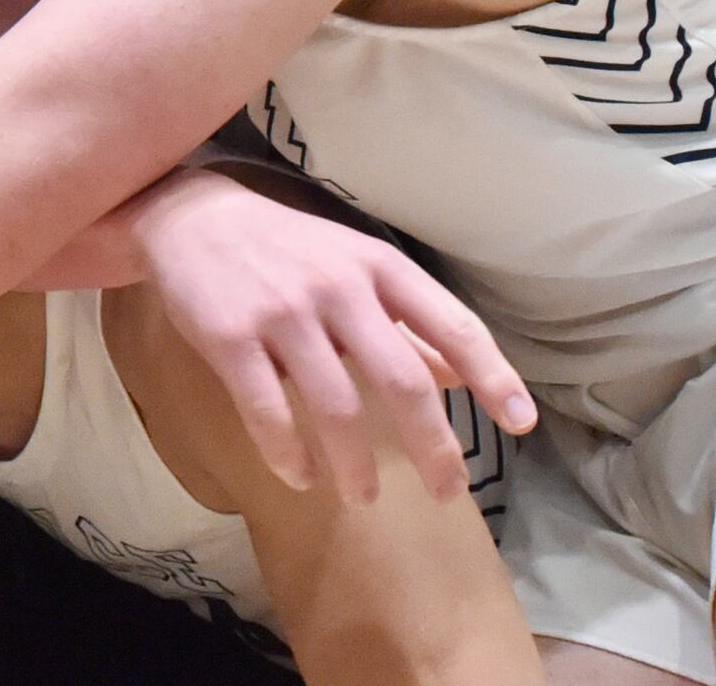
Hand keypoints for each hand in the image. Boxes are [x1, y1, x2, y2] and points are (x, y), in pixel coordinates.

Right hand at [127, 168, 531, 502]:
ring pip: (335, 405)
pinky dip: (289, 454)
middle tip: (449, 493)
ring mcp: (282, 313)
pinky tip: (302, 478)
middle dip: (431, 444)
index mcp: (380, 267)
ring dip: (357, 465)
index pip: (452, 325)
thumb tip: (459, 374)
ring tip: (365, 497)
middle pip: (401, 378)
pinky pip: (267, 411)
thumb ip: (407, 321)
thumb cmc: (289, 249)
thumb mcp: (355, 267)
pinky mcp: (229, 337)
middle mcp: (338, 287)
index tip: (522, 423)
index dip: (492, 376)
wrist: (192, 218)